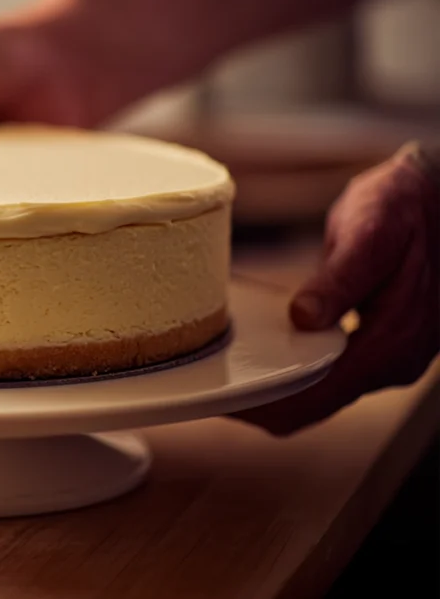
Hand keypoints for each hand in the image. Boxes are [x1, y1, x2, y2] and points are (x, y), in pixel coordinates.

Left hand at [236, 143, 439, 434]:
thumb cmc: (406, 206)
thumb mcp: (371, 231)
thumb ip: (340, 278)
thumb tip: (304, 316)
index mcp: (393, 343)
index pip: (317, 395)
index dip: (265, 404)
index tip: (221, 398)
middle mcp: (393, 362)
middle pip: (312, 407)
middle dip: (259, 405)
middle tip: (208, 389)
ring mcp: (388, 358)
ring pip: (318, 396)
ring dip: (272, 391)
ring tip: (224, 374)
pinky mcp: (377, 346)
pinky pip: (326, 375)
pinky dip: (290, 374)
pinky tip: (258, 355)